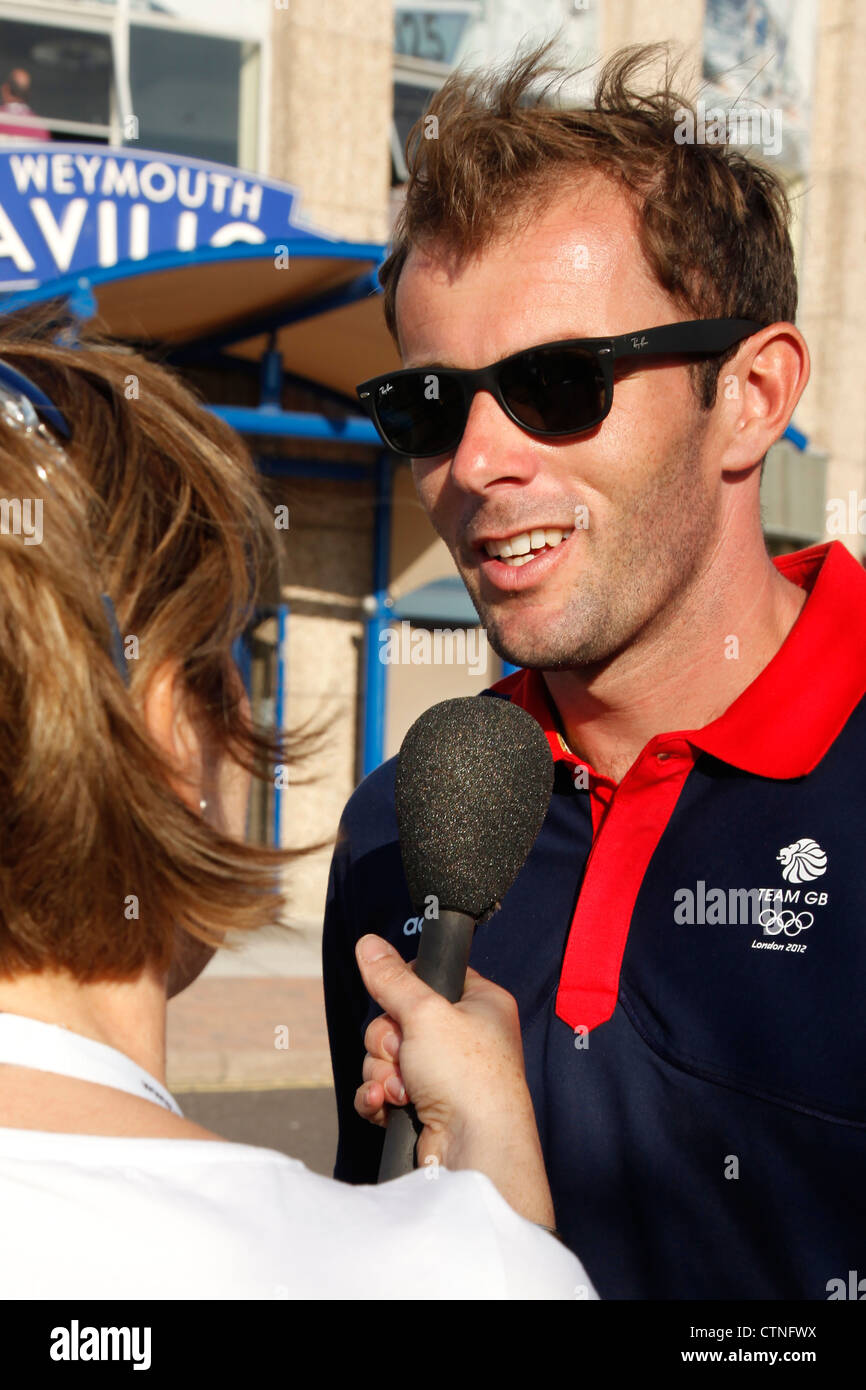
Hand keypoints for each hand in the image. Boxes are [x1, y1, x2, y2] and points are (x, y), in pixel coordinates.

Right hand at [354, 934, 554, 1226]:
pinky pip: (385, 1089)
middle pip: (398, 1019)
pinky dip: (379, 1096)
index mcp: (479, 1004)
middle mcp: (465, 1037)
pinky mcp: (426, 1106)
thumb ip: (392, 979)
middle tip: (404, 1052)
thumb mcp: (425, 1012)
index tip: (403, 1001)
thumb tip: (368, 943)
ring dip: (384, 1071)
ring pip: (387, 1056)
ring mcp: (445, 1074)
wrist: (475, 1150)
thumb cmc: (468, 1077)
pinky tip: (387, 1104)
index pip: (431, 977)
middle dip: (388, 1040)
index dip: (407, 989)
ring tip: (404, 1088)